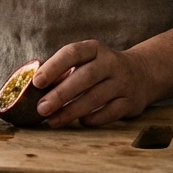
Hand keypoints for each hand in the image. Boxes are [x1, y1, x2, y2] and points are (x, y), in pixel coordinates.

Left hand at [32, 41, 156, 127]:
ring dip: (72, 111)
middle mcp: (110, 63)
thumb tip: (30, 87)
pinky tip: (80, 122)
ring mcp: (123, 83)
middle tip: (41, 109)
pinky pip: (110, 113)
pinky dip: (93, 119)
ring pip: (96, 98)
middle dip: (61, 94)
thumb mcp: (86, 61)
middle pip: (85, 77)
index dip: (54, 67)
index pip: (73, 53)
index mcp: (94, 49)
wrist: (142, 73)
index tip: (36, 82)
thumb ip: (62, 70)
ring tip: (52, 121)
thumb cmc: (101, 69)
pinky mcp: (131, 102)